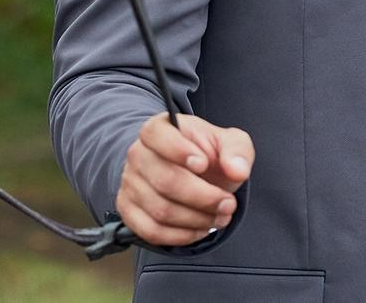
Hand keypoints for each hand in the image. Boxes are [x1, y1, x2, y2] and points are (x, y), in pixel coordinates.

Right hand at [115, 113, 253, 247]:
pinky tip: (200, 228)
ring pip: (161, 211)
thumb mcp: (229, 143)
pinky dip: (181, 236)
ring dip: (197, 219)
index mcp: (158, 129)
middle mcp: (138, 154)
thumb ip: (236, 151)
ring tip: (220, 216)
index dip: (179, 151)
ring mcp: (130, 184)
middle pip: (165, 181)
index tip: (204, 163)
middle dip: (203, 197)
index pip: (156, 135)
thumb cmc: (207, 155)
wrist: (191, 173)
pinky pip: (151, 231)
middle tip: (228, 203)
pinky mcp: (129, 211)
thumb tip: (237, 170)